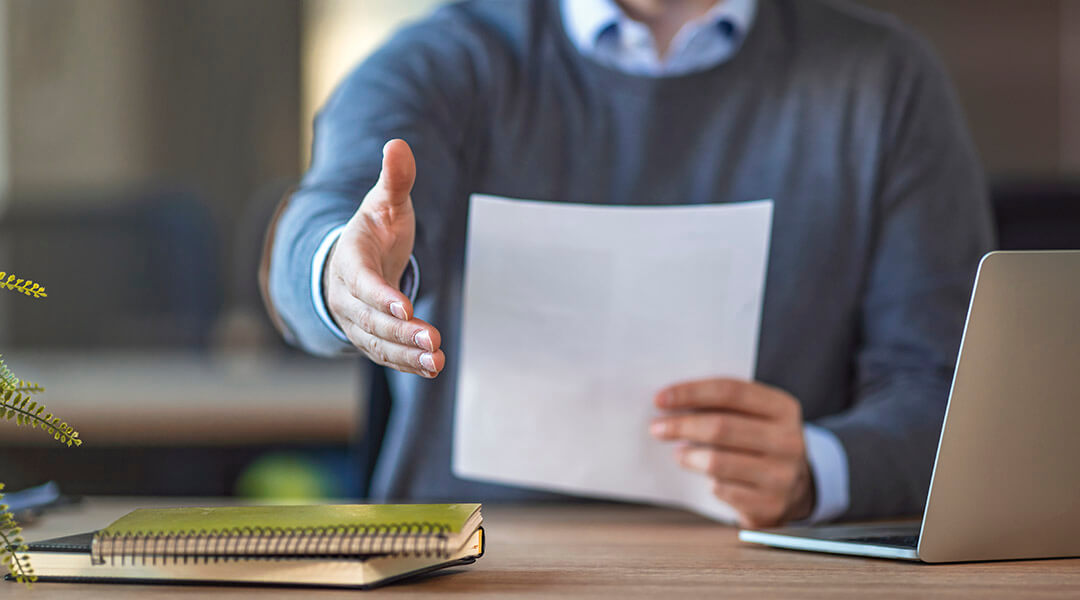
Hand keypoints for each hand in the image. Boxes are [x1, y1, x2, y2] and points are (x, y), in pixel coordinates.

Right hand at [324, 139, 444, 377]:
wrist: (353, 259)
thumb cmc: (375, 229)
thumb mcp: (385, 202)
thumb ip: (395, 179)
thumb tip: (397, 144)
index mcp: (349, 258)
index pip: (361, 281)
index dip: (380, 295)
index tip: (404, 307)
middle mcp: (346, 295)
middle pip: (371, 319)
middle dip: (402, 332)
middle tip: (434, 341)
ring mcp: (355, 319)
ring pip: (377, 342)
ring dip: (406, 355)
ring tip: (437, 362)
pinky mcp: (369, 337)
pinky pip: (385, 354)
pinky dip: (406, 363)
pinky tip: (432, 368)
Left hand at [650, 378, 814, 526]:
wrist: (797, 489)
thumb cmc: (760, 443)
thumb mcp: (755, 417)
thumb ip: (724, 405)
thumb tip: (670, 402)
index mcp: (783, 408)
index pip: (730, 391)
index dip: (691, 392)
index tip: (659, 399)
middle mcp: (789, 441)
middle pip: (721, 426)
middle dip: (681, 425)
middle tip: (656, 428)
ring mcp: (782, 476)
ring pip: (718, 462)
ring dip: (688, 456)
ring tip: (678, 453)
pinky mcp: (770, 506)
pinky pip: (723, 490)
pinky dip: (706, 482)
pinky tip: (703, 477)